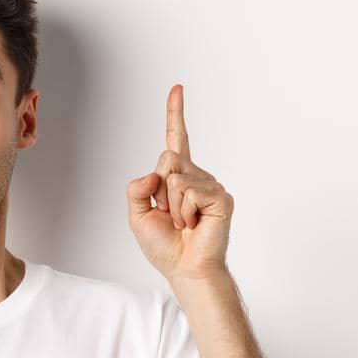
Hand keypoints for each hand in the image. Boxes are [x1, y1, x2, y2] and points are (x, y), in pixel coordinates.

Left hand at [126, 83, 234, 281]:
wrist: (185, 268)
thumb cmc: (165, 246)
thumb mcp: (137, 216)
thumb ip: (136, 190)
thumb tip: (154, 173)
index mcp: (176, 178)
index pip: (176, 140)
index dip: (175, 114)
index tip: (177, 88)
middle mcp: (196, 176)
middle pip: (168, 158)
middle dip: (160, 191)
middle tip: (170, 216)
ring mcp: (210, 186)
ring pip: (177, 178)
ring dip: (172, 207)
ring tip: (183, 224)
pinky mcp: (221, 198)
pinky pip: (191, 192)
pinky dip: (184, 213)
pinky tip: (194, 225)